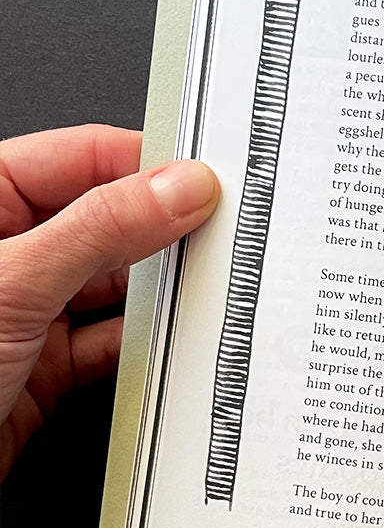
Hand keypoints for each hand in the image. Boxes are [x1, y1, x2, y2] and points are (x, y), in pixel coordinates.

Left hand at [0, 125, 218, 479]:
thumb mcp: (13, 284)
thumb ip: (100, 230)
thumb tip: (177, 187)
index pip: (80, 158)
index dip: (146, 163)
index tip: (207, 179)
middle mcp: (7, 253)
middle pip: (107, 221)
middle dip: (163, 230)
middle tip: (219, 233)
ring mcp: (27, 312)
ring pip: (115, 286)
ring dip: (161, 293)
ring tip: (205, 288)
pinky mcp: (45, 369)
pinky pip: (112, 345)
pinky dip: (148, 347)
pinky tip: (172, 341)